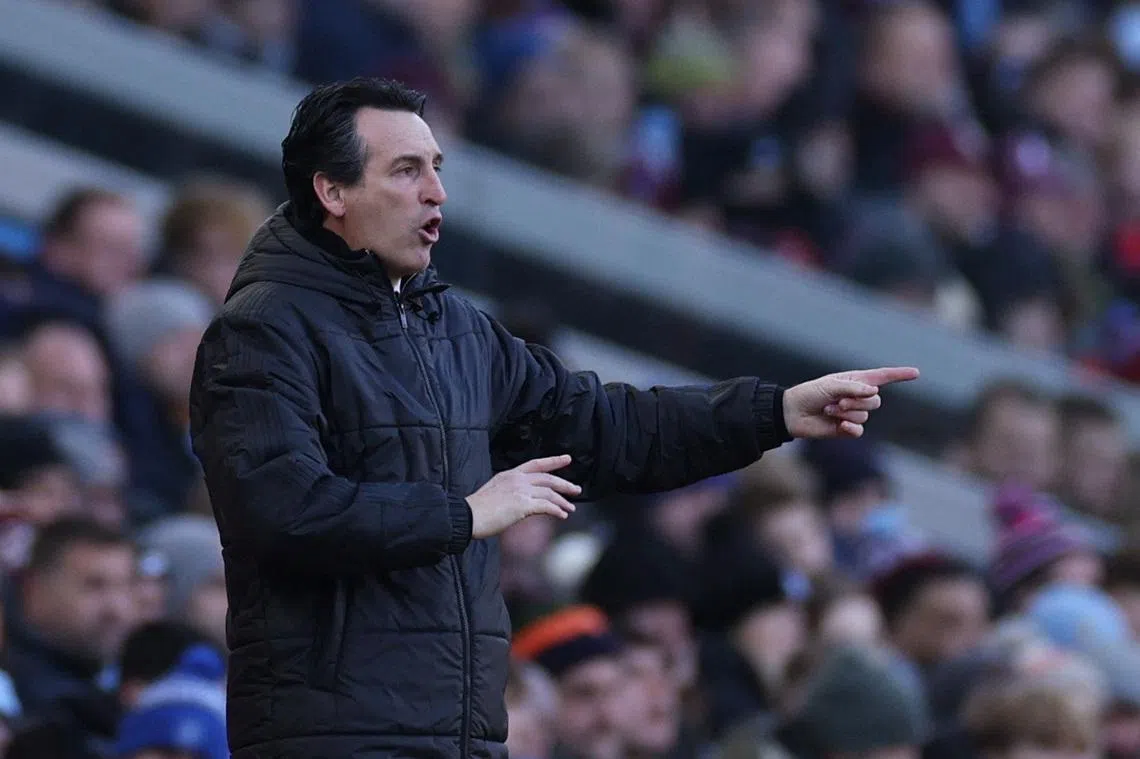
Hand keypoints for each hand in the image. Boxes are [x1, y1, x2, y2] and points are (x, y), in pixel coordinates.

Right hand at [467, 455, 580, 538]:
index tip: (566, 459)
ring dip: (563, 501)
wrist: (467, 516)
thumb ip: (510, 493)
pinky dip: (557, 510)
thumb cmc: (477, 509)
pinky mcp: (522, 505)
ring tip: (570, 509)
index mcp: (509, 475)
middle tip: (576, 489)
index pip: (536, 464)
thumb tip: (522, 502)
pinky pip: (546, 506)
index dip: (553, 461)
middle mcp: (517, 480)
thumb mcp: (494, 493)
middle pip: (547, 478)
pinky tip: (562, 515)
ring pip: (550, 493)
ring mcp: (520, 491)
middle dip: (564, 484)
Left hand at [782, 367, 918, 438]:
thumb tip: (874, 391)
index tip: (916, 373)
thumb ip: (853, 388)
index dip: (899, 375)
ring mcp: (853, 414)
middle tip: (837, 401)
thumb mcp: (830, 385)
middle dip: (857, 401)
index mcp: (855, 381)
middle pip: (875, 401)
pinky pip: (859, 430)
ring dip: (846, 413)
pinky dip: (850, 427)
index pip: (882, 377)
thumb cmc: (809, 394)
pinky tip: (839, 426)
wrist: (792, 413)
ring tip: (828, 410)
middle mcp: (857, 397)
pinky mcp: (846, 429)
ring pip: (865, 415)